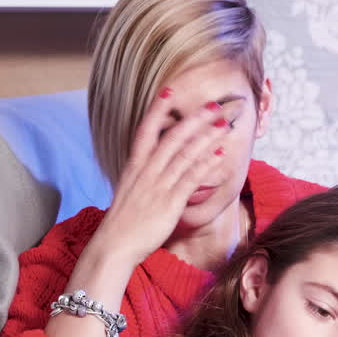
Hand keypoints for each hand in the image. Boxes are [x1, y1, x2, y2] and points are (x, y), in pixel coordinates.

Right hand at [95, 90, 231, 265]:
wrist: (113, 246)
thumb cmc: (123, 223)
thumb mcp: (130, 192)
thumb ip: (143, 178)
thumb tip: (154, 170)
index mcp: (134, 167)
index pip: (145, 130)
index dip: (158, 109)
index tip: (170, 89)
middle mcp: (146, 171)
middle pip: (172, 137)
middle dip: (195, 119)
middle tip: (214, 105)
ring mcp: (158, 185)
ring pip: (185, 153)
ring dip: (207, 136)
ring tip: (224, 124)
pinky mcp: (169, 202)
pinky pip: (191, 177)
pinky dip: (207, 163)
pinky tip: (220, 153)